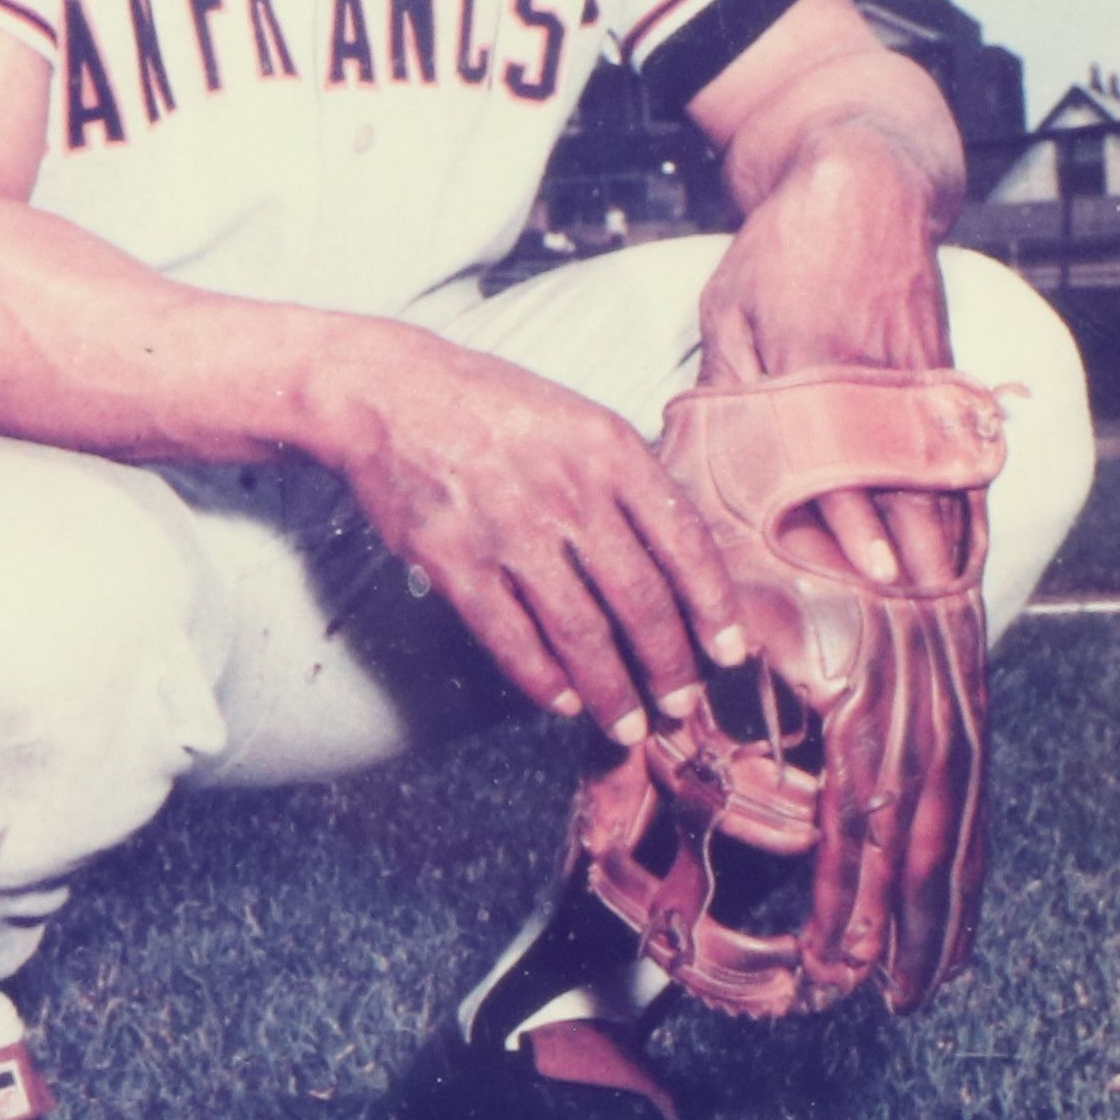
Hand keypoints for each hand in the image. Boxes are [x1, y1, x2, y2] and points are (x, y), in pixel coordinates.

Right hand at [316, 326, 749, 739]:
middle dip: (669, 665)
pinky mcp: (453, 560)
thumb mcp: (577, 420)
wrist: (389, 394)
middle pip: (638, 599)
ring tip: (629, 725)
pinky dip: (543, 680)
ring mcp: (508, 528)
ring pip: (579, 632)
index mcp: (609, 450)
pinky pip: (511, 637)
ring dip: (611, 691)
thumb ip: (626, 482)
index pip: (684, 542)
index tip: (730, 652)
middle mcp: (566, 491)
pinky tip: (563, 701)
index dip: (714, 608)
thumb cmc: (491, 407)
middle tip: (682, 706)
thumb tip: (679, 560)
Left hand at [698, 136, 968, 595]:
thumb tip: (704, 456)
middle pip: (901, 473)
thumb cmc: (782, 248)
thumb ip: (727, 384)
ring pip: (939, 462)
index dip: (859, 522)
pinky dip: (969, 490)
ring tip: (951, 593)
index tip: (876, 575)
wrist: (864, 180)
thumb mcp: (731, 307)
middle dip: (915, 545)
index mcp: (813, 360)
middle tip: (920, 609)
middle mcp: (875, 371)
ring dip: (949, 530)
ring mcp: (918, 368)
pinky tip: (972, 536)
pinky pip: (958, 440)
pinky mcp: (944, 363)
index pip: (840, 459)